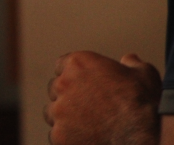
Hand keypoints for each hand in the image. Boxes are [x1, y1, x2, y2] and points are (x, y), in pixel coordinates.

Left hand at [45, 51, 161, 144]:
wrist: (142, 136)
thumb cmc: (142, 105)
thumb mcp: (144, 75)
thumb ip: (131, 64)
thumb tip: (128, 59)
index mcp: (78, 64)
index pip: (62, 65)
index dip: (73, 76)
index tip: (82, 85)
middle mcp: (63, 84)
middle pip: (55, 89)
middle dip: (68, 96)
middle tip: (88, 107)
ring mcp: (58, 110)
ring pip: (52, 112)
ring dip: (64, 117)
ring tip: (87, 124)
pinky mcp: (59, 134)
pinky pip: (56, 134)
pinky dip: (67, 137)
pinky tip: (85, 137)